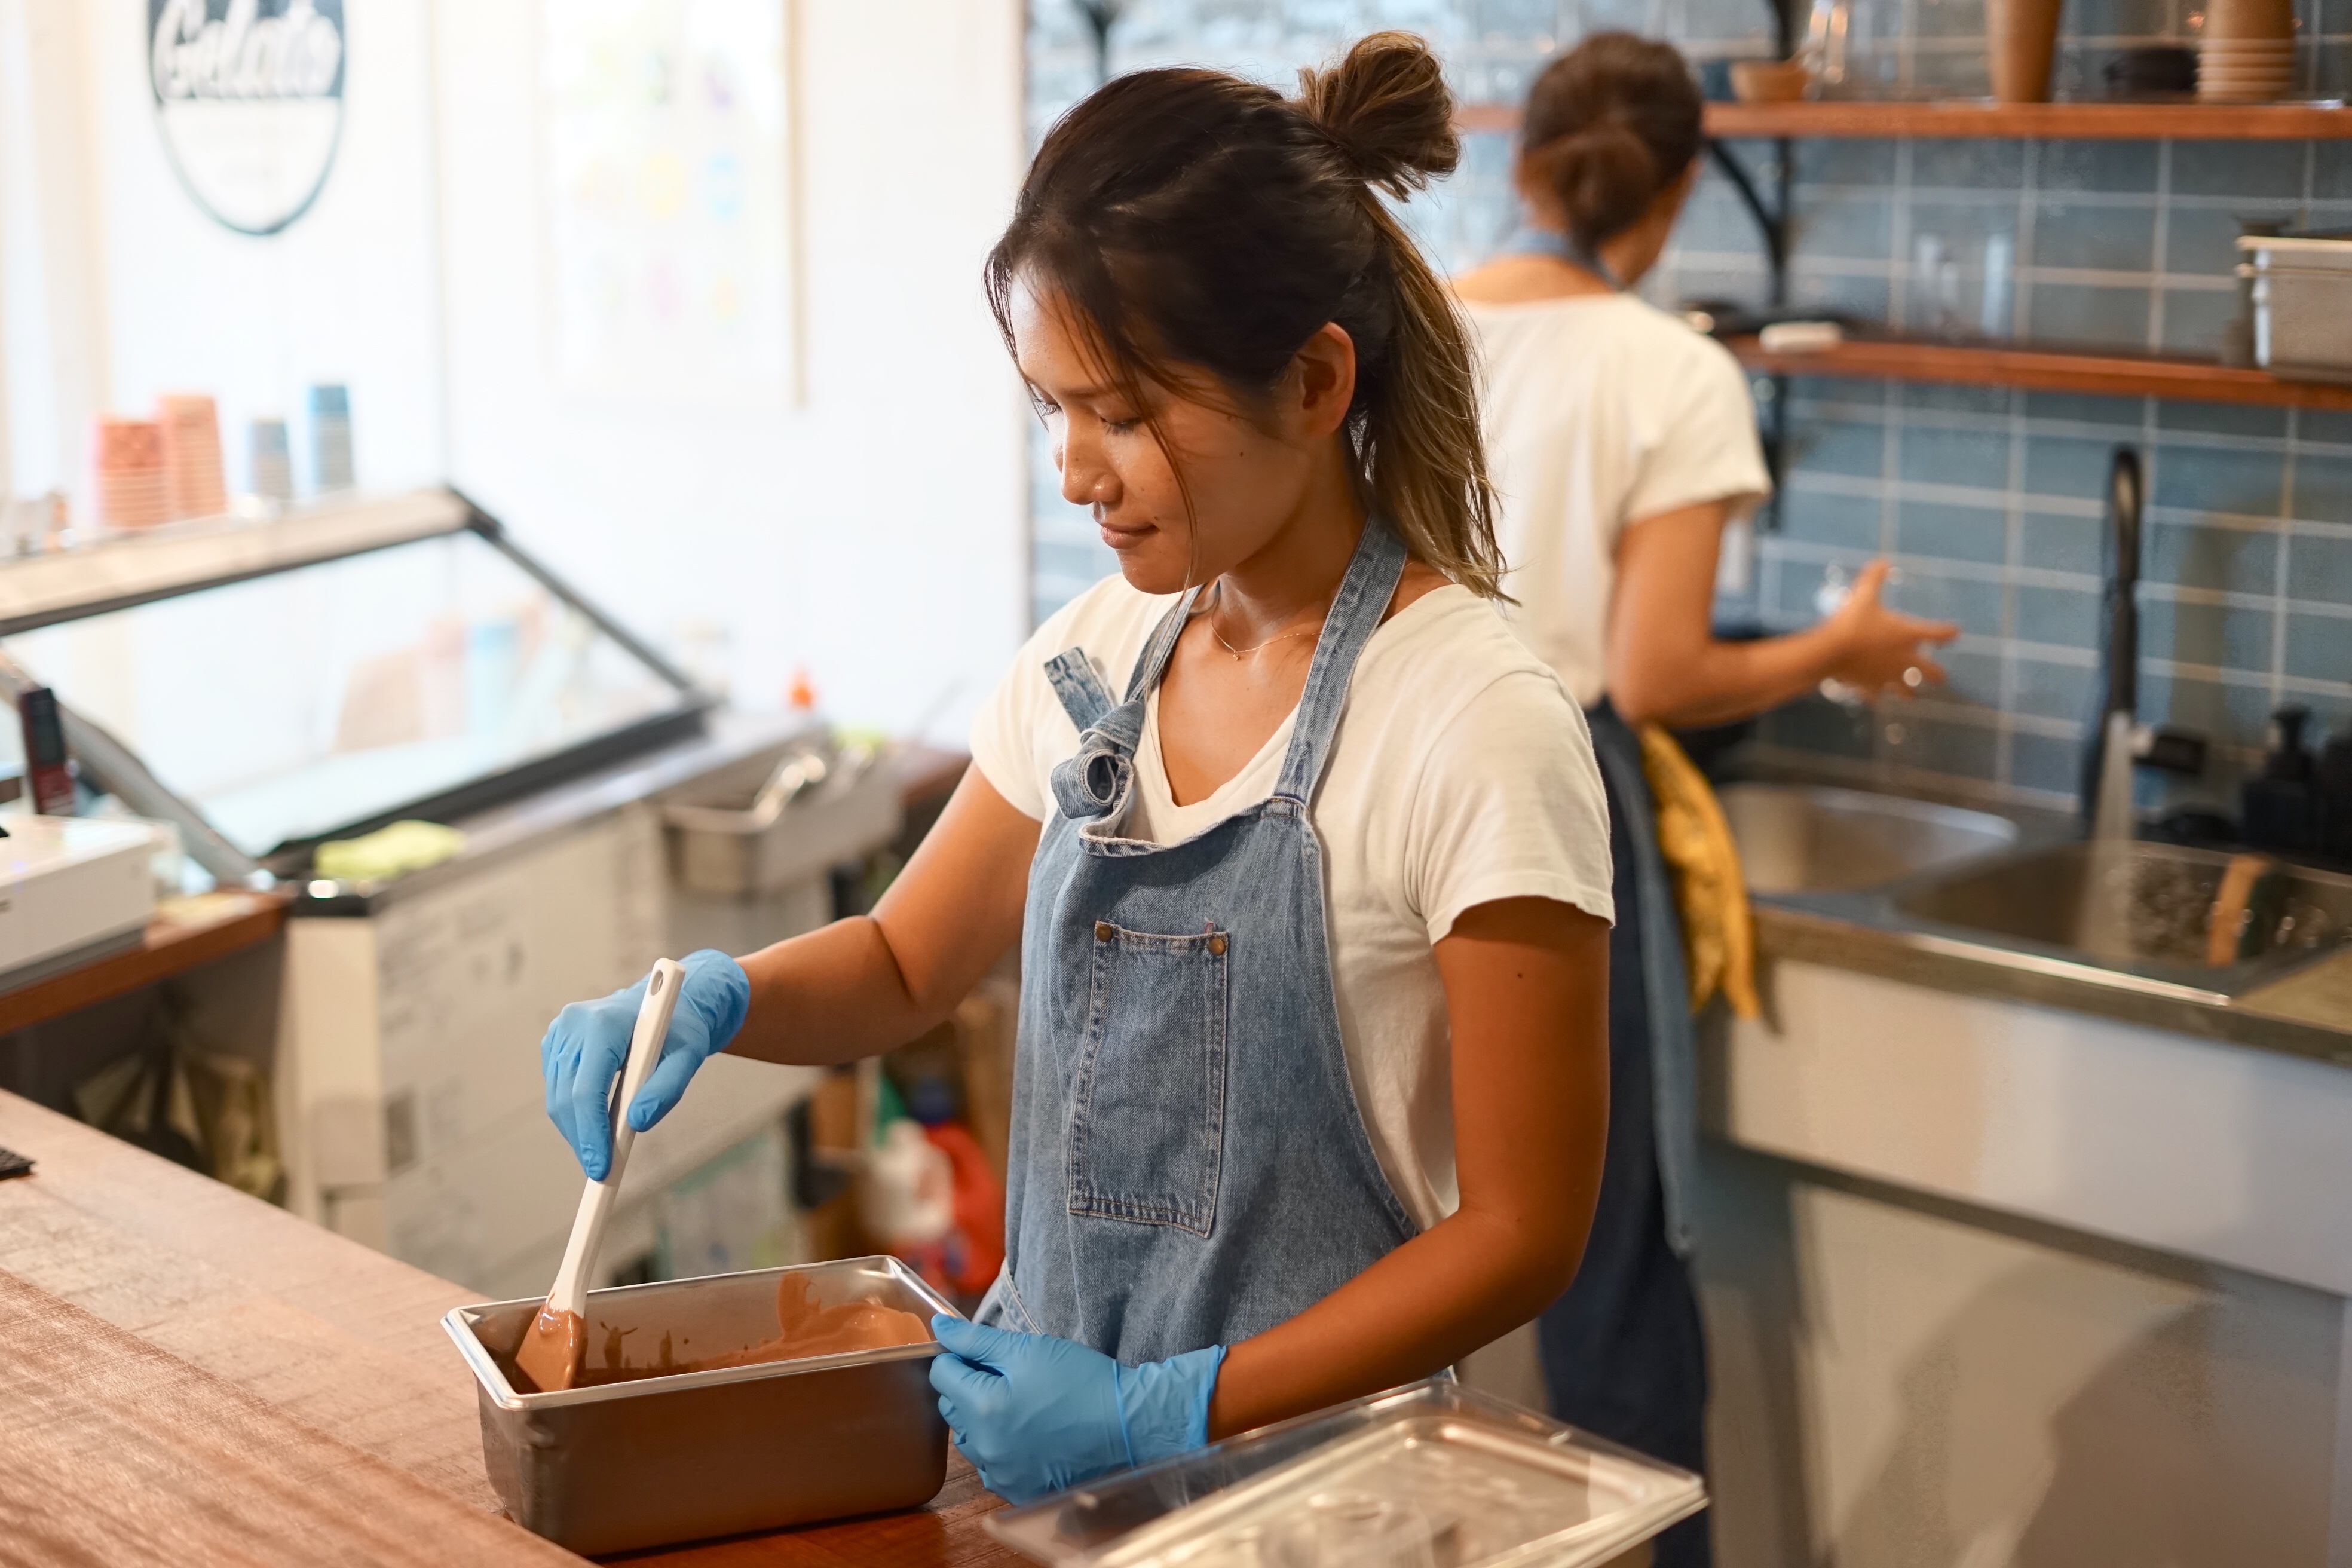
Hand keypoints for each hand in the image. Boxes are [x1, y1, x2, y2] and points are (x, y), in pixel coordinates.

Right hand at [540, 949, 750, 1178]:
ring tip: (601, 1153)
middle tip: (602, 1172)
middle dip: (582, 1139)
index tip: (600, 1168)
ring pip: (558, 1097)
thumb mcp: (689, 1057)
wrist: (664, 1004)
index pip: (586, 1090)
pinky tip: (595, 1124)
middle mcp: (573, 1024)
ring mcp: (559, 1032)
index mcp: (603, 1023)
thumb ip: (667, 1088)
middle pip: (566, 1098)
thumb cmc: (679, 1031)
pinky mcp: (554, 1042)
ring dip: (577, 1130)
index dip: (591, 1133)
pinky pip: (557, 1088)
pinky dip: (574, 1113)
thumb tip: (638, 1123)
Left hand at [928, 1316, 1224, 1503]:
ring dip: (982, 1419)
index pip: (942, 1375)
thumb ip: (977, 1340)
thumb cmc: (1082, 1380)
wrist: (1129, 1424)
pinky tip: (1028, 1432)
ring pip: (970, 1439)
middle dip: (969, 1387)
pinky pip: (992, 1465)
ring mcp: (1003, 1474)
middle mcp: (986, 1448)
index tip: (984, 1353)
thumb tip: (938, 1327)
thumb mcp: (1029, 1349)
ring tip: (1020, 1404)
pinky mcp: (1019, 1491)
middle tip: (1006, 1375)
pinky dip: (1000, 1447)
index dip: (960, 1357)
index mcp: (985, 1408)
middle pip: (952, 1408)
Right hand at [1823, 559, 1958, 698]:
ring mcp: (1888, 677)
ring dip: (1909, 691)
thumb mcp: (1863, 595)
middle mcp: (1905, 660)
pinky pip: (1876, 696)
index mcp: (1909, 635)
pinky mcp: (1870, 687)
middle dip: (1937, 674)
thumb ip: (1874, 578)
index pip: (1938, 634)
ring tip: (1909, 694)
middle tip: (1941, 676)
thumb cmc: (1852, 622)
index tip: (1955, 632)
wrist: (1830, 652)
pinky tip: (1874, 696)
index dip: (1948, 633)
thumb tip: (1882, 560)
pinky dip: (1876, 695)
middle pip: (1932, 672)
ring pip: (1907, 692)